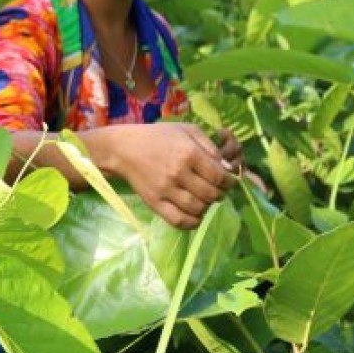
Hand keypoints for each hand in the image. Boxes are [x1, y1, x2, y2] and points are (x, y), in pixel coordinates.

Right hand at [101, 122, 237, 229]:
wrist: (124, 148)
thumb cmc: (159, 136)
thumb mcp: (187, 130)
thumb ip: (210, 147)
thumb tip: (228, 169)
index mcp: (189, 153)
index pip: (219, 176)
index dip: (229, 182)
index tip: (228, 181)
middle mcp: (178, 172)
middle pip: (211, 194)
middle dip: (220, 194)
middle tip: (217, 190)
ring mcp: (165, 190)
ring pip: (197, 208)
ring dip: (207, 206)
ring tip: (204, 199)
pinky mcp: (155, 203)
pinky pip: (179, 221)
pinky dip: (192, 222)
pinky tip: (195, 214)